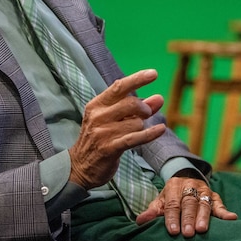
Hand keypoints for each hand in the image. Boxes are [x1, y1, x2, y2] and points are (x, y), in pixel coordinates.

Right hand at [68, 69, 165, 189]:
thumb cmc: (99, 139)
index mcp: (96, 105)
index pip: (119, 87)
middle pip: (131, 103)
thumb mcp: (113, 119)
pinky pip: (135, 138)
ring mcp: (103, 133)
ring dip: (142, 126)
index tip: (154, 73)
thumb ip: (136, 108)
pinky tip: (160, 130)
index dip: (137, 79)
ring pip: (135, 122)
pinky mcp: (109, 149)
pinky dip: (150, 134)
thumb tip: (159, 98)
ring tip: (135, 132)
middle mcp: (98, 116)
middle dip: (144, 108)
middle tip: (146, 114)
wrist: (80, 166)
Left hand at [136, 176, 237, 236]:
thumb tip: (140, 222)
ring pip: (204, 203)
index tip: (173, 231)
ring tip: (202, 230)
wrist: (185, 180)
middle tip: (188, 233)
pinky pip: (220, 204)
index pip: (173, 203)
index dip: (172, 217)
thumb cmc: (171, 197)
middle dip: (188, 218)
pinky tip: (232, 218)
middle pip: (189, 203)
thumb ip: (152, 211)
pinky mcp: (215, 196)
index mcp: (174, 186)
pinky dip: (225, 212)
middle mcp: (190, 186)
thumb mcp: (160, 201)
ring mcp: (203, 190)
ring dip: (204, 217)